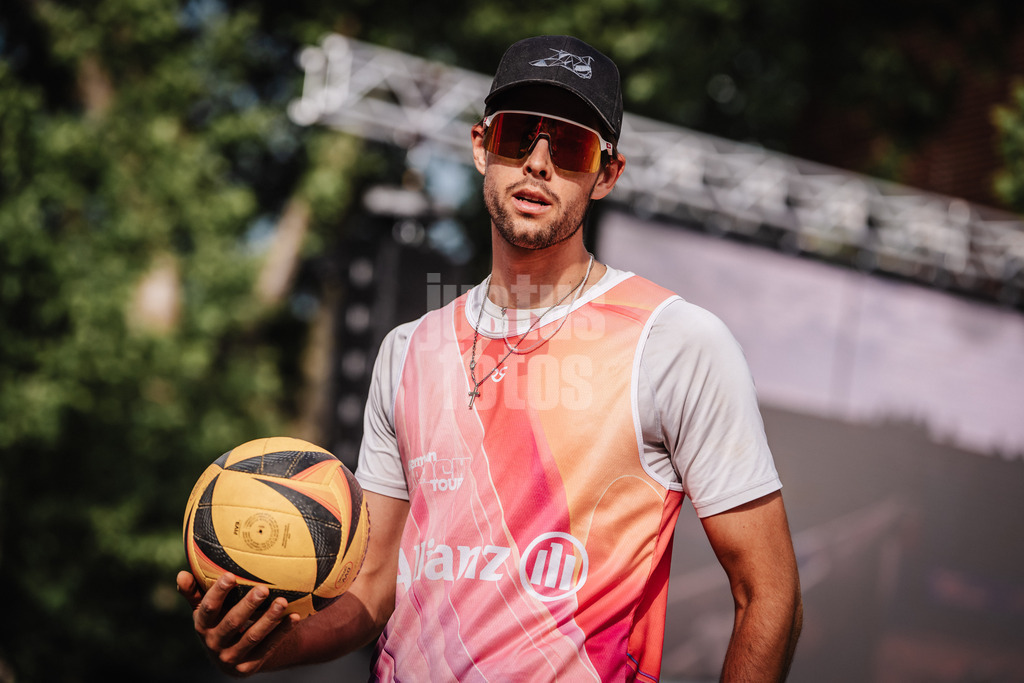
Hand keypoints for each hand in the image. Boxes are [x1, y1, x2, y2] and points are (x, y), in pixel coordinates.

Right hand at [176, 571, 299, 676]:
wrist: (232, 656)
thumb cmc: (219, 621)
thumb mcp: (205, 610)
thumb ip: (194, 593)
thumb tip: (181, 574)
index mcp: (202, 625)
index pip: (208, 609)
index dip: (218, 593)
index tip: (230, 575)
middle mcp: (214, 643)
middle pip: (232, 623)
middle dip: (247, 606)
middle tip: (263, 589)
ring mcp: (231, 657)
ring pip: (252, 637)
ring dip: (269, 619)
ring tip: (282, 602)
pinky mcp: (248, 667)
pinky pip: (267, 648)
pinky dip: (282, 632)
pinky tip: (295, 617)